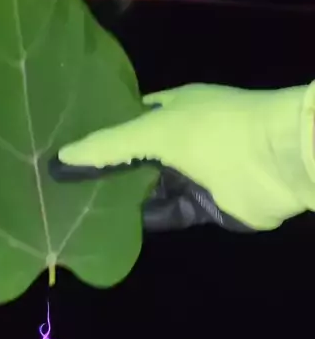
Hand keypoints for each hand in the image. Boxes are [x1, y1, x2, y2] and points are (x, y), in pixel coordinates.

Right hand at [51, 82, 314, 231]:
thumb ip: (109, 145)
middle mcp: (180, 140)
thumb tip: (61, 157)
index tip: (64, 149)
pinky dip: (147, 219)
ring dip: (123, 198)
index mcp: (172, 110)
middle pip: (135, 157)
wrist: (278, 159)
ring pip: (150, 188)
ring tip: (79, 209)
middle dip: (106, 170)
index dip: (99, 132)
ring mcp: (193, 173)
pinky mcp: (204, 205)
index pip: (127, 120)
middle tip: (63, 186)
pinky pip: (168, 214)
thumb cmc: (215, 131)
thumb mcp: (155, 131)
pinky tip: (113, 228)